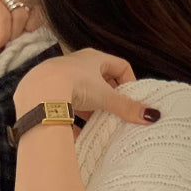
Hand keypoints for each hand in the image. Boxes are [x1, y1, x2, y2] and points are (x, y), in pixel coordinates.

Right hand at [0, 0, 47, 49]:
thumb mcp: (2, 22)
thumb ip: (19, 22)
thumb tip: (38, 31)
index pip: (38, 2)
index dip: (36, 22)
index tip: (26, 37)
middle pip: (31, 9)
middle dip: (24, 30)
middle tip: (12, 42)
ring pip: (19, 13)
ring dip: (13, 33)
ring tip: (3, 42)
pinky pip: (4, 17)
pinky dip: (3, 33)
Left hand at [14, 49, 159, 127]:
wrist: (38, 93)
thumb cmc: (73, 85)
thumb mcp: (105, 97)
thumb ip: (127, 107)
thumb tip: (152, 116)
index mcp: (93, 58)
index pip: (119, 65)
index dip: (128, 81)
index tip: (131, 99)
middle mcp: (75, 63)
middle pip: (99, 79)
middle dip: (108, 97)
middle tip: (115, 113)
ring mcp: (59, 76)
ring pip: (80, 92)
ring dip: (90, 107)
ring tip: (96, 124)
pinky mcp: (45, 91)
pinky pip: (63, 104)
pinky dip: (71, 117)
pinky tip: (76, 132)